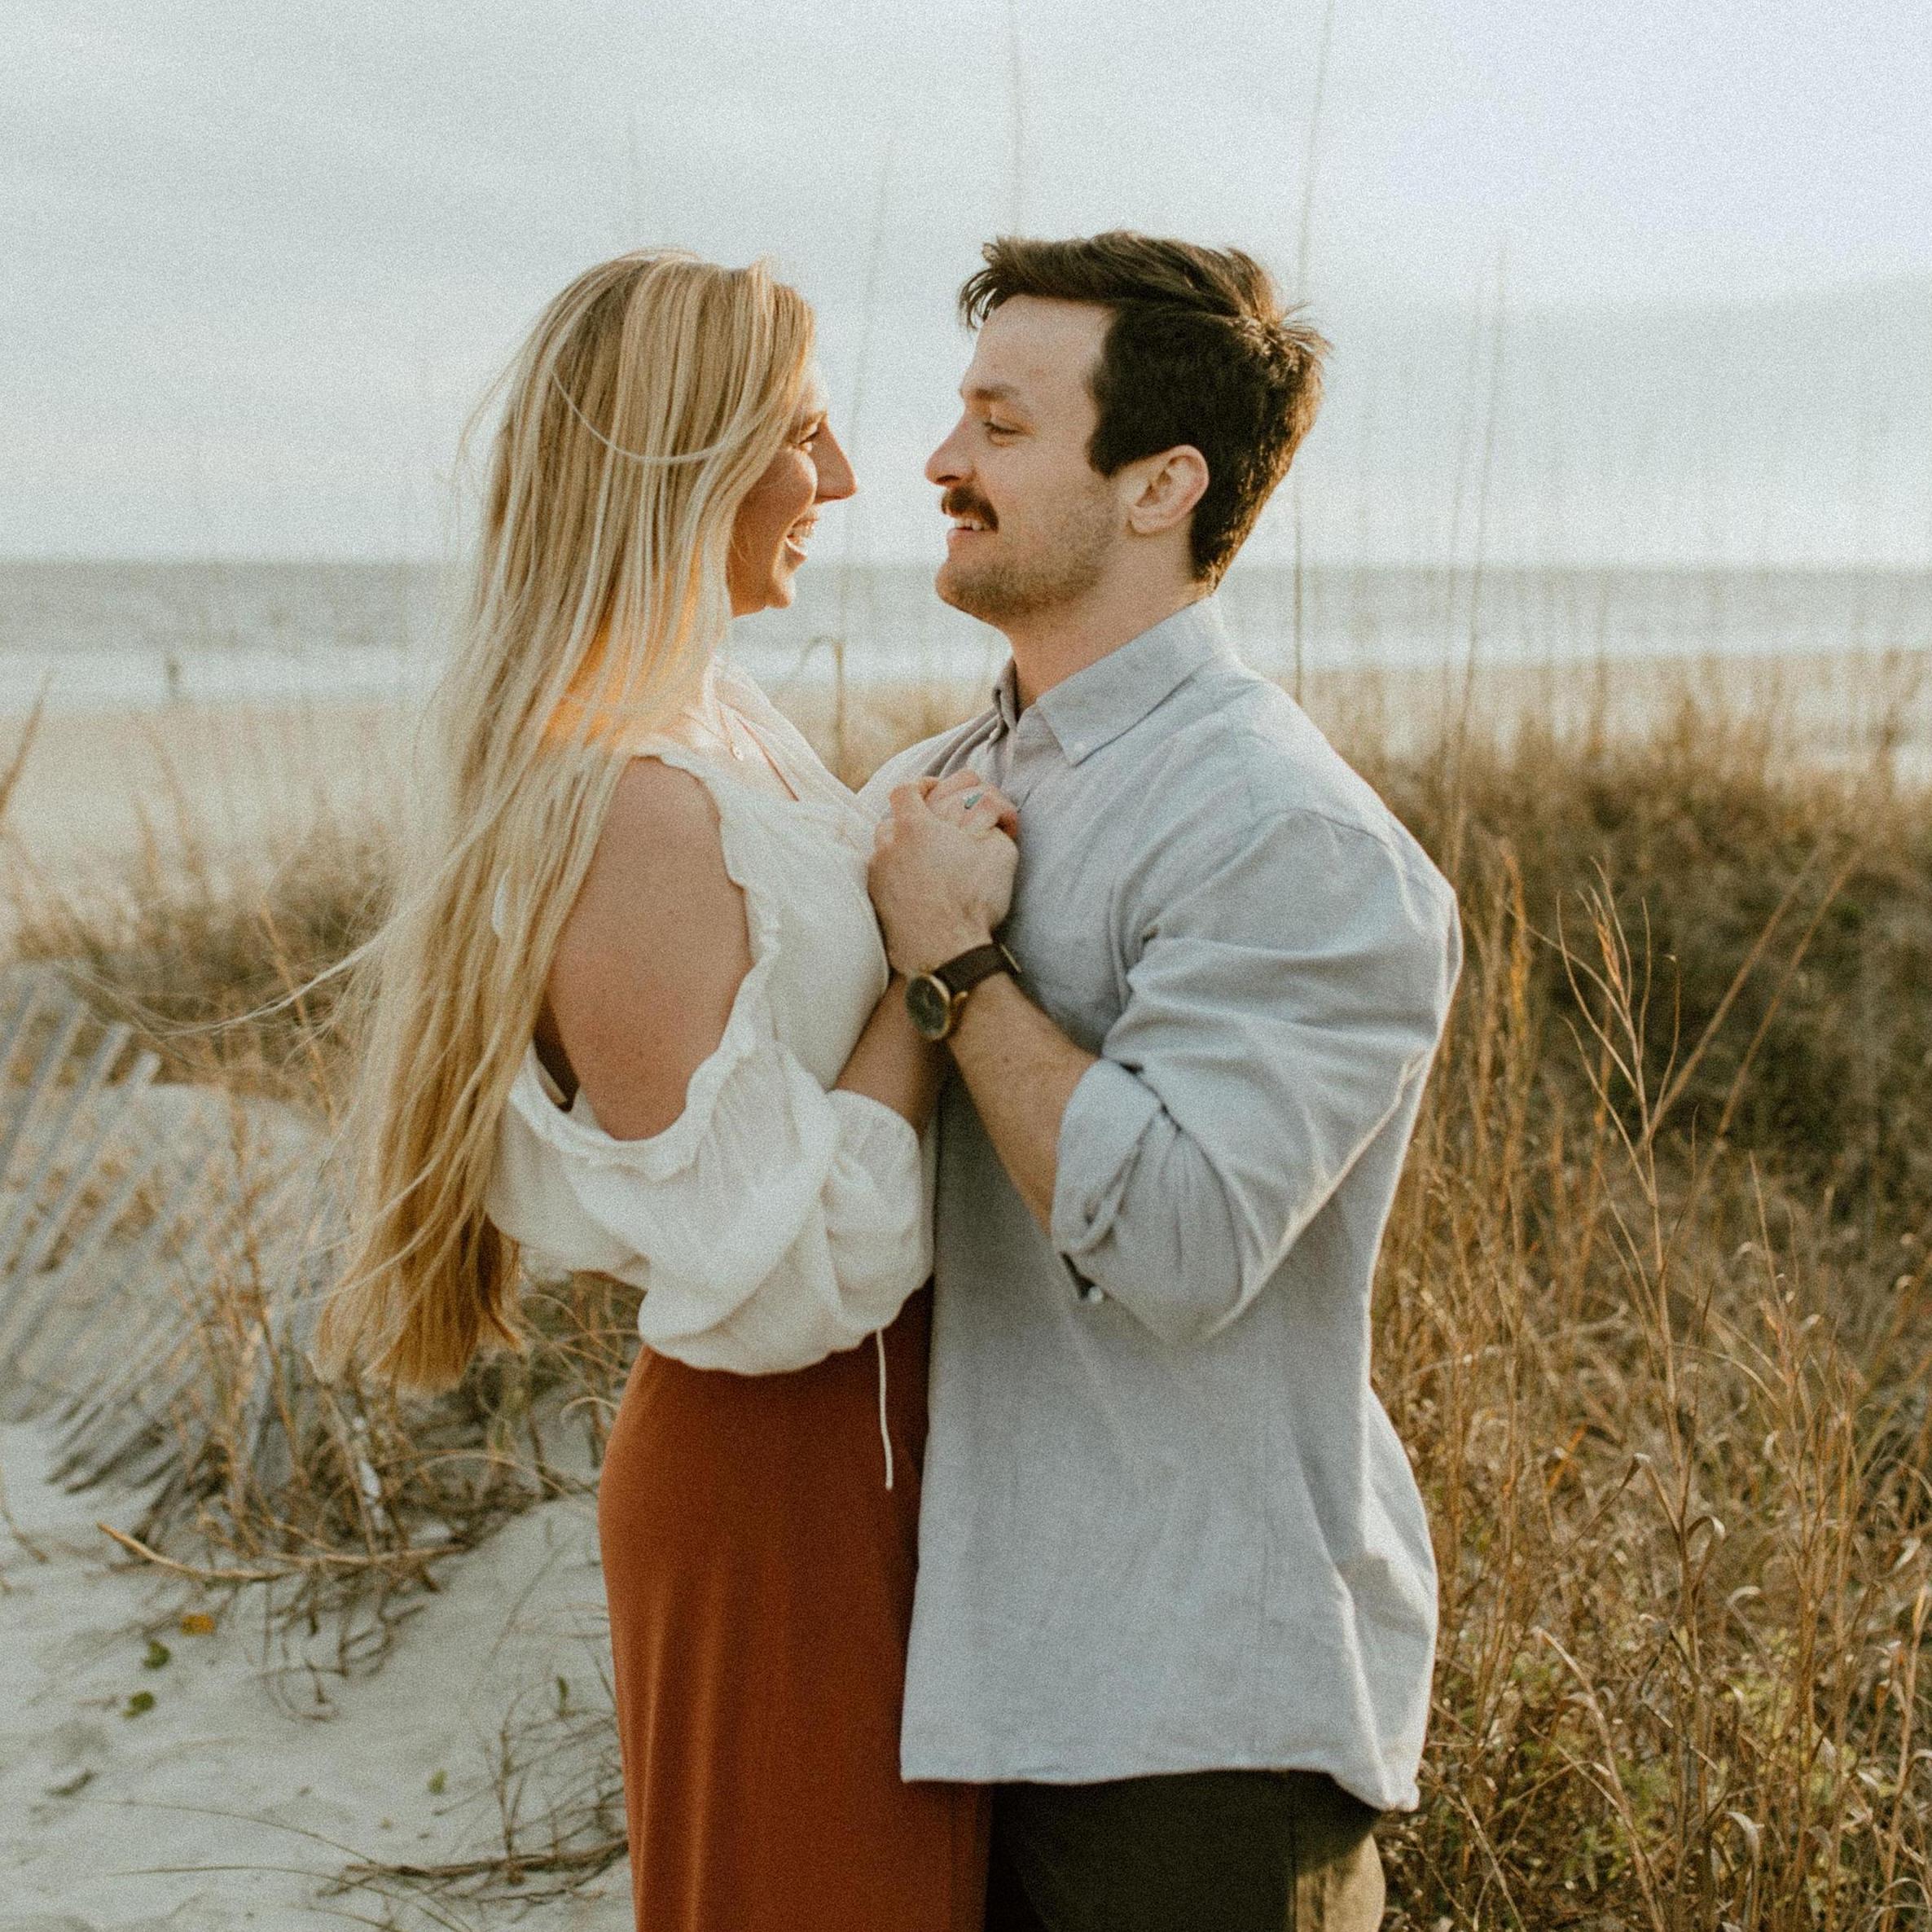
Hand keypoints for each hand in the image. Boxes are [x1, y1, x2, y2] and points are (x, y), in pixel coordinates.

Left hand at [869, 775, 1018, 975]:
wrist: (947, 953)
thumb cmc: (974, 901)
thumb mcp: (999, 852)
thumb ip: (990, 822)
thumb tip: (986, 812)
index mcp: (915, 828)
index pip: (906, 790)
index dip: (920, 785)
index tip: (932, 790)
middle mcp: (888, 847)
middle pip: (891, 821)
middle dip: (910, 822)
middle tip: (934, 833)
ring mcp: (877, 877)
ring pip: (883, 851)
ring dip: (901, 850)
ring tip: (925, 863)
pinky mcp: (875, 903)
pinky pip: (882, 879)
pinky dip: (896, 877)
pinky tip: (917, 888)